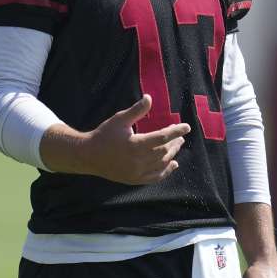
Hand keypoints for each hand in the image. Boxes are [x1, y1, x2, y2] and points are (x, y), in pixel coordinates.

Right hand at [71, 95, 189, 184]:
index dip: (176, 131)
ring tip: (177, 145)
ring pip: (161, 164)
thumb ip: (136, 110)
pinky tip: (173, 164)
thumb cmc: (104, 134)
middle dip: (174, 142)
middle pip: (164, 151)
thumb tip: (149, 98)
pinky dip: (165, 171)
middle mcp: (138, 161)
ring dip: (172, 154)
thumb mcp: (119, 119)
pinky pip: (155, 177)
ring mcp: (137, 172)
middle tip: (180, 135)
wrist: (89, 155)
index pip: (162, 137)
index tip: (187, 127)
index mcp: (136, 144)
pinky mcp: (134, 179)